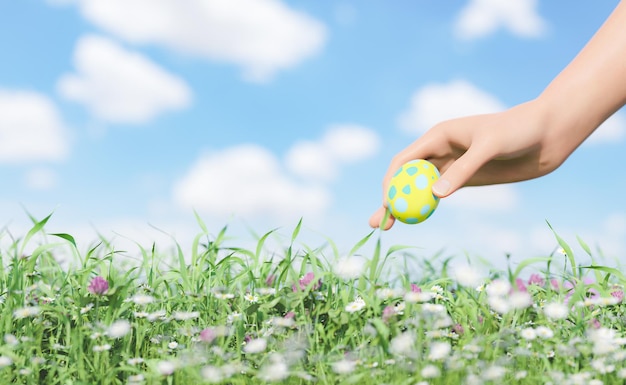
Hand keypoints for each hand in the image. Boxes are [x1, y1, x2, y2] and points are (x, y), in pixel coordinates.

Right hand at [369, 99, 573, 229]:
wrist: (546, 134)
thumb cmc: (519, 131)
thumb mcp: (490, 146)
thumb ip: (464, 170)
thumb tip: (435, 195)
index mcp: (439, 135)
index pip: (404, 161)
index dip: (391, 183)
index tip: (386, 204)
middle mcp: (440, 150)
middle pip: (405, 178)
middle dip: (389, 200)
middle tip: (377, 223)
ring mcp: (451, 166)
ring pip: (418, 189)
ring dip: (403, 208)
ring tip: (386, 228)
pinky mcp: (464, 178)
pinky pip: (436, 195)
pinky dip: (424, 208)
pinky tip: (415, 220)